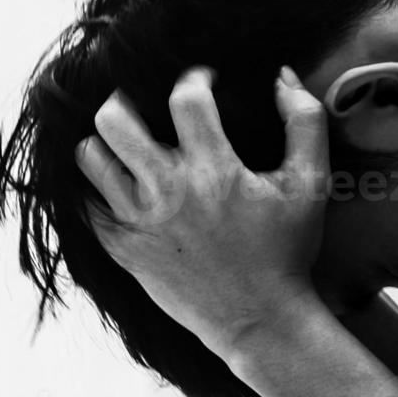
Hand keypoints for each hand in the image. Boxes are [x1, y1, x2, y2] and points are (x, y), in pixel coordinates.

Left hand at [77, 66, 329, 359]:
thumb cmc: (288, 251)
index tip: (204, 80)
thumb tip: (282, 75)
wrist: (261, 320)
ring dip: (108, 142)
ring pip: (90, 157)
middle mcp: (169, 191)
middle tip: (146, 104)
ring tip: (131, 144)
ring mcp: (139, 222)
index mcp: (215, 170)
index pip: (185, 97)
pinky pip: (86, 202)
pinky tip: (124, 181)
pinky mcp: (122, 248)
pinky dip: (99, 185)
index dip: (194, 77)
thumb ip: (304, 121)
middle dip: (128, 99)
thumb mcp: (311, 184)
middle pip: (115, 119)